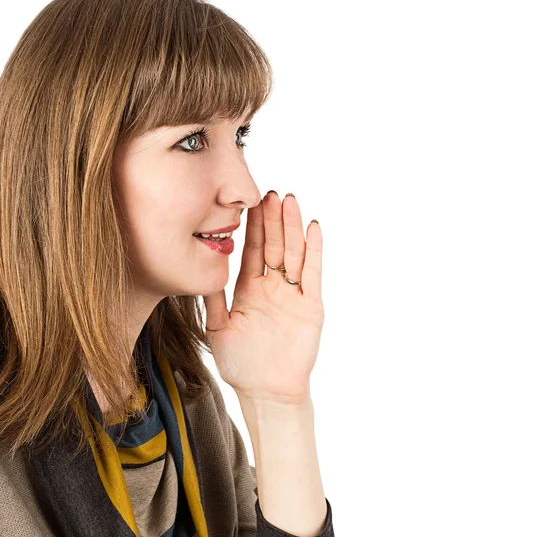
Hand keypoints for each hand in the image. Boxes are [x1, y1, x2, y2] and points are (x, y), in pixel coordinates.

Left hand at [202, 192, 323, 405]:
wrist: (267, 392)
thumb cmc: (242, 364)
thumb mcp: (218, 328)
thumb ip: (211, 299)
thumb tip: (201, 270)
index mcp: (249, 289)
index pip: (251, 250)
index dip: (252, 227)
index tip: (250, 203)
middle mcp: (272, 287)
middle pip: (273, 245)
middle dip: (272, 220)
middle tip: (271, 193)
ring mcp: (293, 294)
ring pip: (294, 253)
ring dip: (292, 228)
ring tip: (290, 202)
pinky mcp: (310, 306)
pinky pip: (313, 274)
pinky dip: (314, 251)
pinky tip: (313, 228)